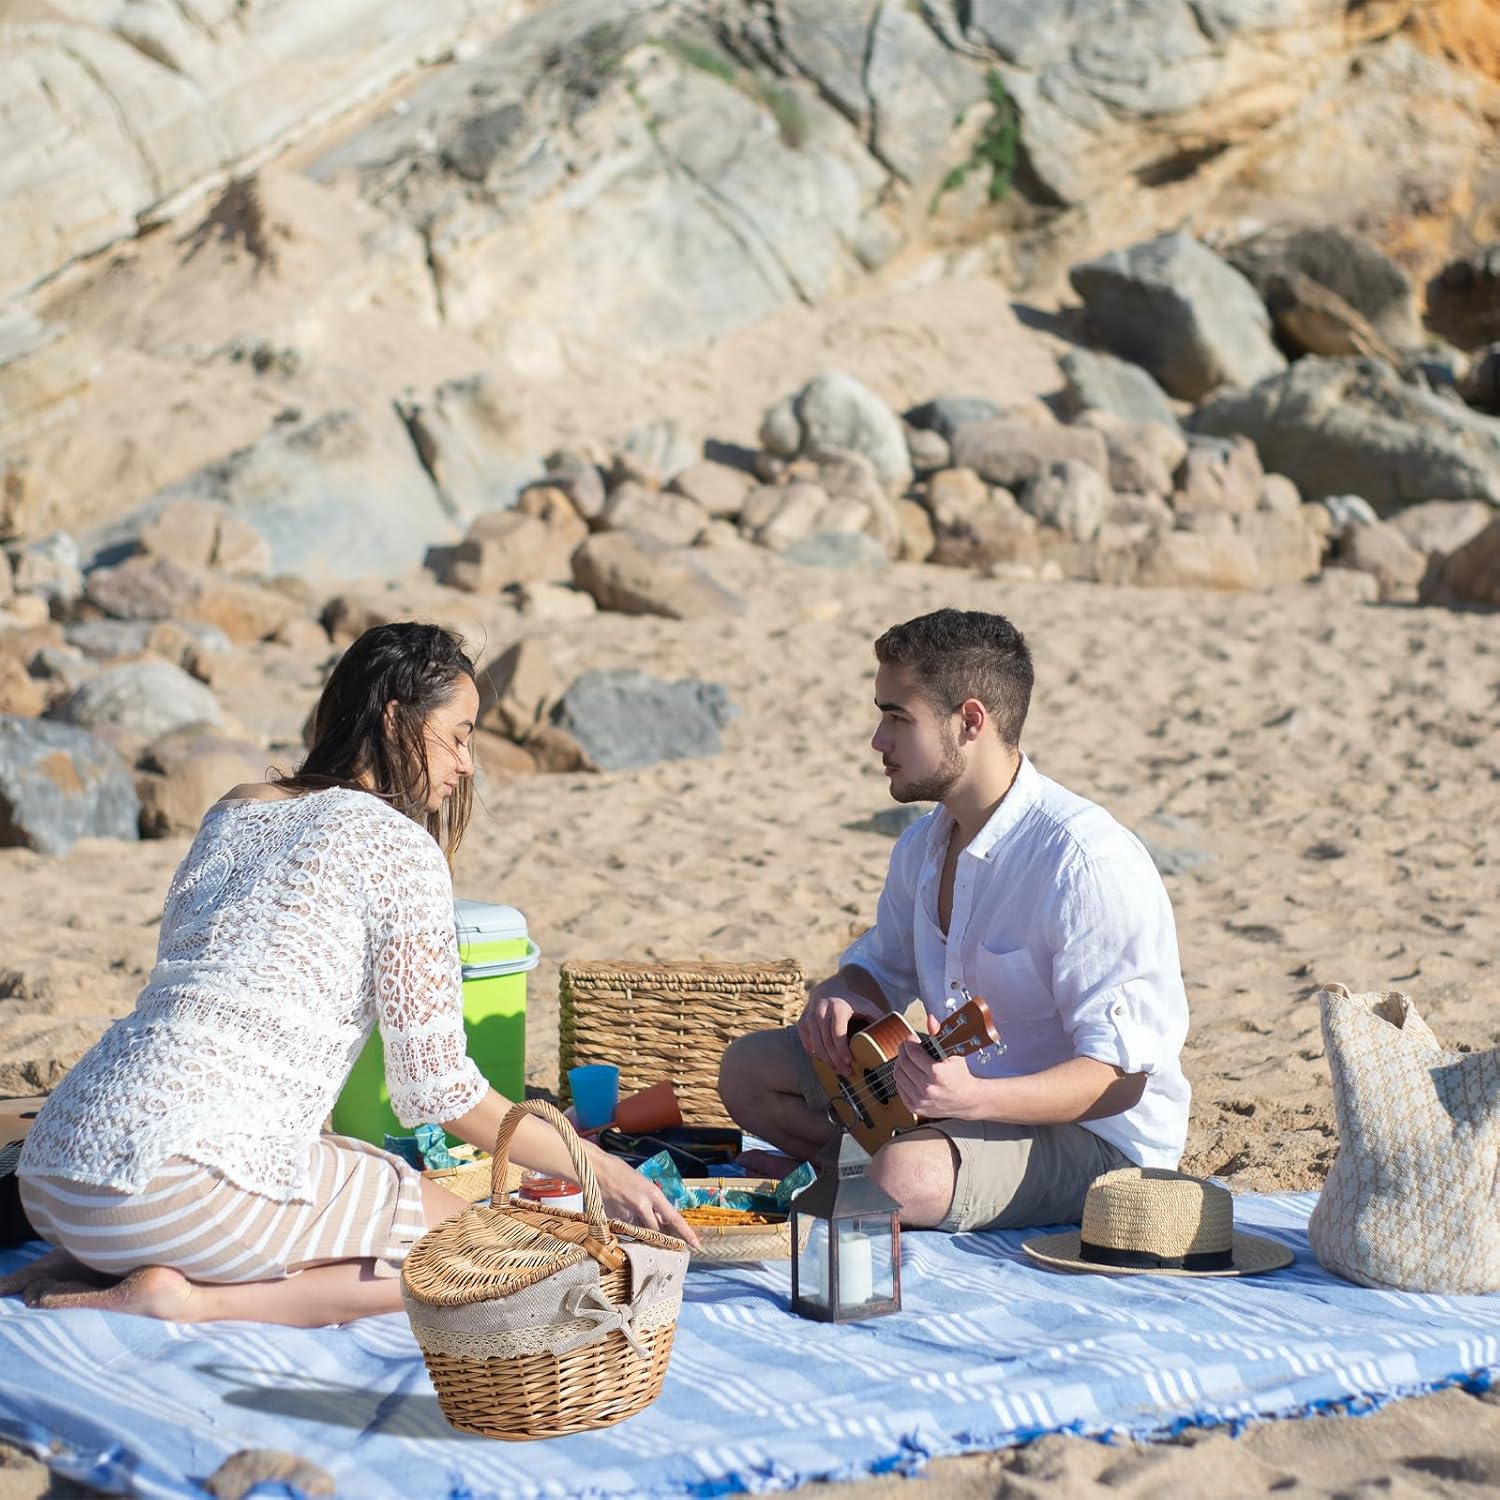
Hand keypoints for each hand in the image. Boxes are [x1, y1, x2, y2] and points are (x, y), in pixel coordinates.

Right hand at [585, 1144, 700, 1248]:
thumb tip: (661, 1221)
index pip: (674, 1218)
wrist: (597, 1168)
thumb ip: (653, 1205)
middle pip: (656, 1231)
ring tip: (629, 1213)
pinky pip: (624, 1229)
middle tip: (659, 1239)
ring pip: (639, 1231)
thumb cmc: (621, 1174)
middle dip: (657, 1236)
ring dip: (638, 1229)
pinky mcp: (615, 1220)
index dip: (686, 1233)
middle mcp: (643, 1205)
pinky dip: (623, 1225)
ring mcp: (628, 1214)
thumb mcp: (643, 1186)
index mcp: (654, 1194)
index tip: (696, 1244)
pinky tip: (616, 1210)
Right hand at [797, 991, 875, 1076]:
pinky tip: (825, 1060)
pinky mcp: (802, 1022)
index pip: (837, 1034)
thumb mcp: (866, 1006)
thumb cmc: (851, 1001)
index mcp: (837, 1008)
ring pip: (816, 1045)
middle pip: (826, 1043)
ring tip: (837, 1070)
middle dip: (836, 1061)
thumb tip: (895, 1034)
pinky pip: (807, 1043)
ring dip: (826, 1061)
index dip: (842, 1050)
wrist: (829, 989)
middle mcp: (820, 1011)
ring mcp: (809, 1017)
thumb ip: (879, 1018)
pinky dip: (816, 1054)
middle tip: (846, 1072)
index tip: (849, 1062)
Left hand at [891, 1013, 985, 1120]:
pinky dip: (901, 1077)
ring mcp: (920, 1099)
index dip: (909, 1042)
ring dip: (900, 1063)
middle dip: (903, 1050)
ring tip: (907, 1057)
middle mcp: (927, 1088)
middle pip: (904, 1063)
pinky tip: (908, 1072)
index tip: (911, 1038)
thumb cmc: (960, 1076)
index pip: (913, 1053)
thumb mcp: (953, 1054)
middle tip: (906, 1045)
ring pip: (899, 1075)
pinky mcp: (915, 1107)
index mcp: (937, 1073)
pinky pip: (899, 1088)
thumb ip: (939, 1035)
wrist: (967, 1101)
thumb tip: (930, 1019)